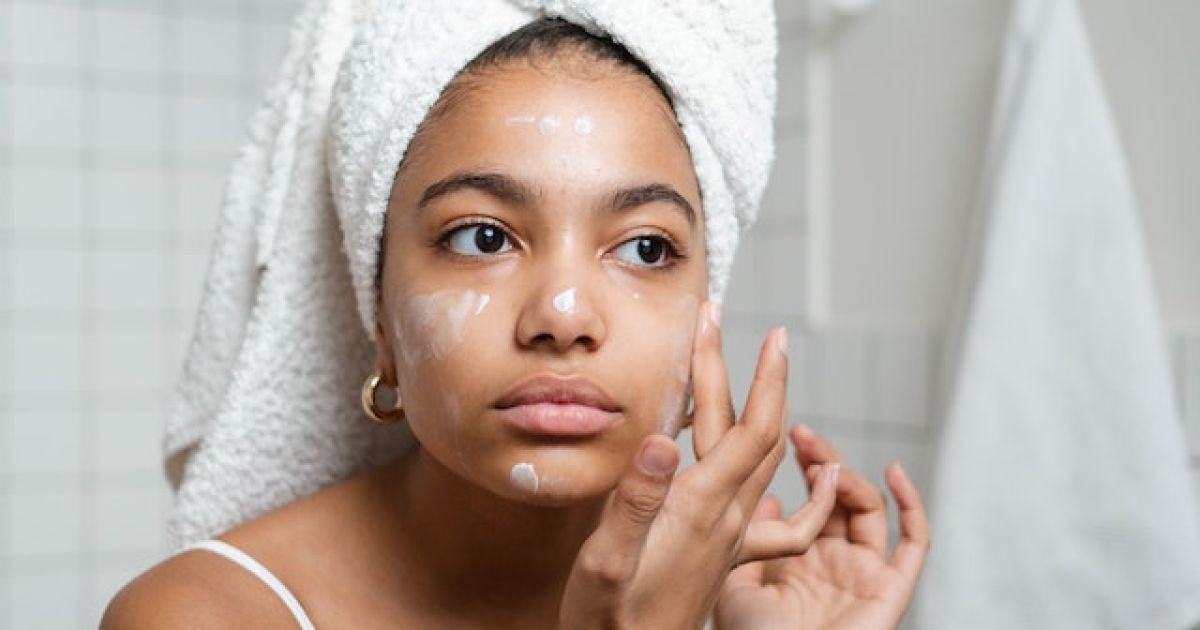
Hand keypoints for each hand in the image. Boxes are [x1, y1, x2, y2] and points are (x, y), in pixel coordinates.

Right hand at [558, 302, 838, 628]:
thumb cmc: (609, 623)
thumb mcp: (605, 564)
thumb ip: (633, 503)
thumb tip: (661, 439)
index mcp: (702, 510)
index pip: (751, 428)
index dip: (763, 375)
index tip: (770, 331)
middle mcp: (726, 518)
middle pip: (760, 433)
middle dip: (756, 374)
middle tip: (732, 326)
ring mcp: (728, 536)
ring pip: (761, 461)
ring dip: (762, 409)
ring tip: (752, 371)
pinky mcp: (721, 552)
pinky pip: (769, 509)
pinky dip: (782, 478)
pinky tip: (778, 466)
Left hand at [714, 425, 930, 629]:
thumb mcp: (733, 582)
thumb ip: (749, 540)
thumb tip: (767, 500)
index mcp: (800, 561)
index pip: (810, 500)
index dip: (803, 466)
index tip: (784, 434)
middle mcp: (834, 564)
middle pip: (839, 498)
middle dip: (823, 462)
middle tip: (802, 435)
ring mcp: (864, 575)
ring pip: (871, 510)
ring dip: (850, 478)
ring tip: (824, 464)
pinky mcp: (891, 590)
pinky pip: (914, 544)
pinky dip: (912, 505)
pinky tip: (892, 472)